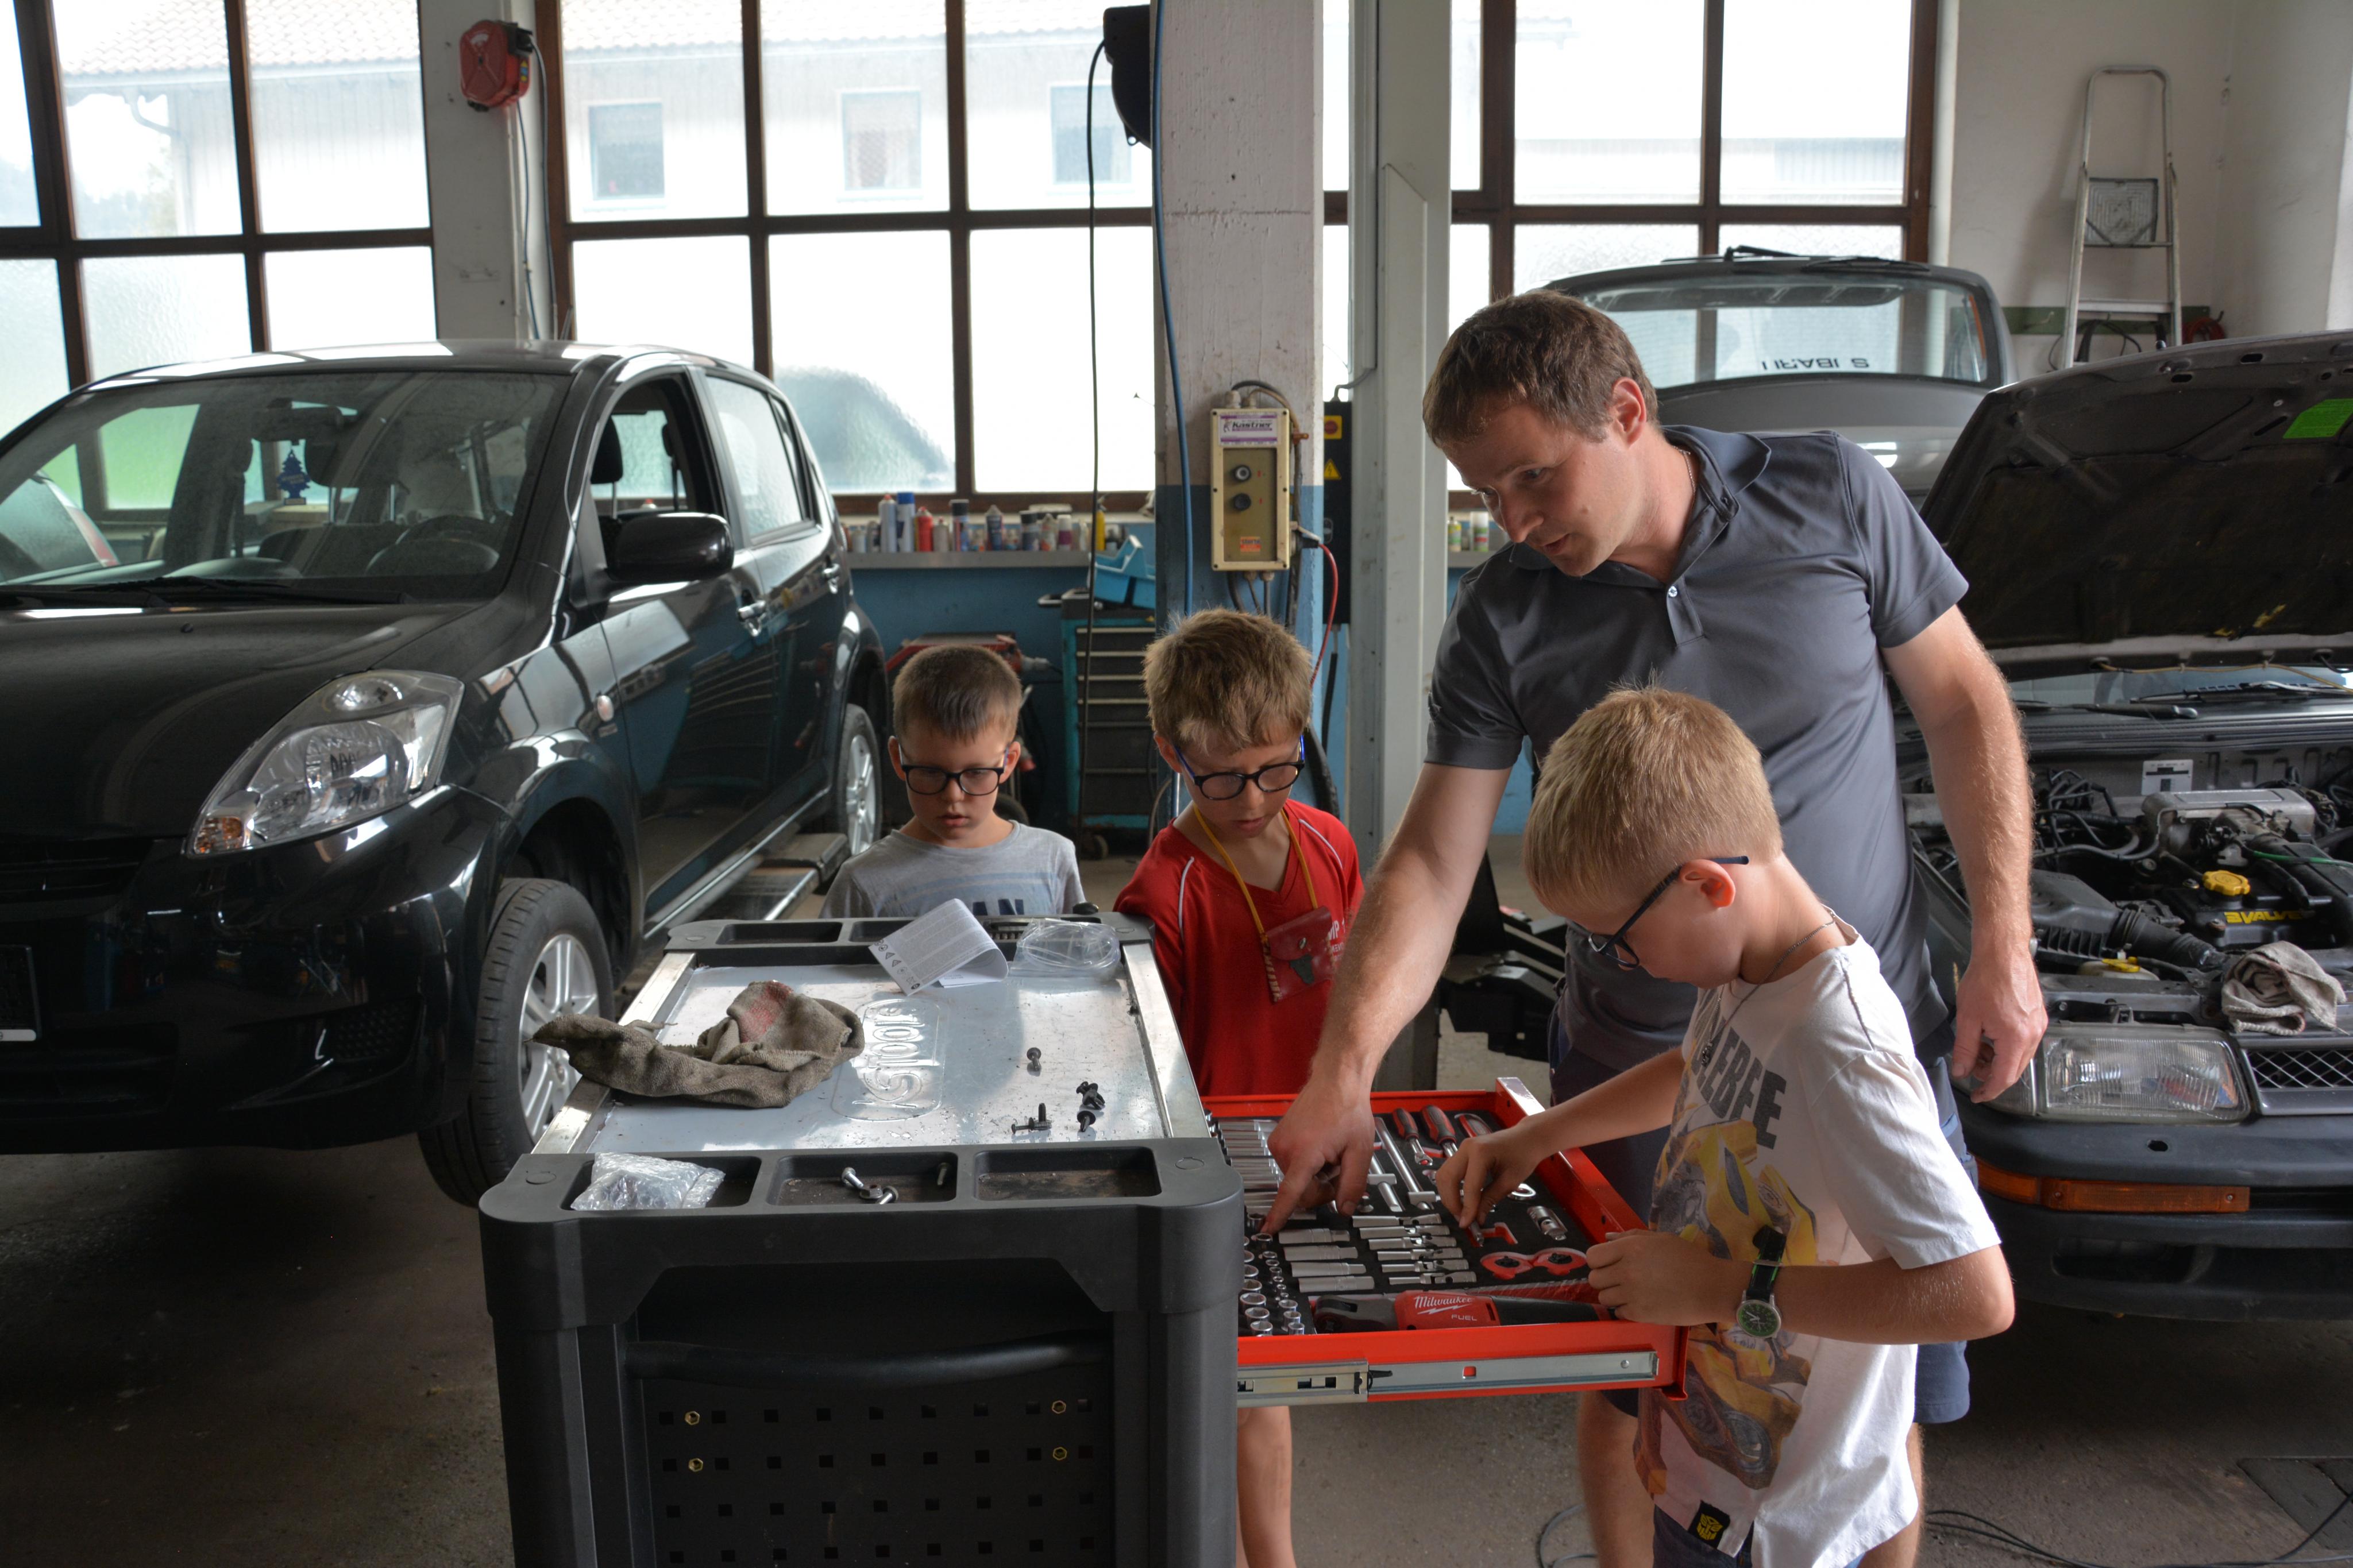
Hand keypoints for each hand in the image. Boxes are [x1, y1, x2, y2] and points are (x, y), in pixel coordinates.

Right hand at [1259, 1070, 1375, 1231]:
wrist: (1336, 1081)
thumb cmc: (1347, 1109)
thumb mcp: (1360, 1151)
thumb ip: (1353, 1184)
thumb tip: (1345, 1209)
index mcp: (1304, 1153)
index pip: (1290, 1193)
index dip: (1280, 1214)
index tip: (1269, 1229)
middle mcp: (1285, 1148)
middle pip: (1301, 1190)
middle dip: (1322, 1188)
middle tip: (1339, 1168)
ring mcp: (1279, 1143)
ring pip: (1296, 1179)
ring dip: (1315, 1175)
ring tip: (1330, 1153)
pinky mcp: (1278, 1139)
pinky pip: (1292, 1165)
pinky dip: (1308, 1164)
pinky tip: (1321, 1148)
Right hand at [1432, 1126, 1545, 1229]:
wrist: (1527, 1138)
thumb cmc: (1523, 1156)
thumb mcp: (1510, 1181)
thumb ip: (1490, 1200)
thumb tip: (1476, 1218)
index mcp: (1481, 1152)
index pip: (1469, 1186)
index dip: (1467, 1208)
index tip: (1467, 1224)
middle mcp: (1466, 1147)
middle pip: (1447, 1178)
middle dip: (1451, 1201)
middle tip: (1462, 1218)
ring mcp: (1462, 1148)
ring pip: (1443, 1175)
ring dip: (1448, 1195)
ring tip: (1461, 1210)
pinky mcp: (1462, 1153)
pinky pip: (1449, 1171)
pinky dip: (1451, 1187)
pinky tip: (1461, 1199)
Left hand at [1585, 1230, 1745, 1326]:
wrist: (1712, 1288)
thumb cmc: (1690, 1260)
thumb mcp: (1662, 1239)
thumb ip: (1631, 1236)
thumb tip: (1607, 1238)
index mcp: (1631, 1248)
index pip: (1593, 1256)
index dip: (1599, 1261)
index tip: (1610, 1264)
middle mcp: (1626, 1270)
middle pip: (1594, 1279)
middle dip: (1605, 1279)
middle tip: (1621, 1279)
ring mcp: (1631, 1294)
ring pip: (1604, 1297)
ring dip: (1614, 1295)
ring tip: (1633, 1292)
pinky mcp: (1639, 1314)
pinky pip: (1618, 1312)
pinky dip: (1626, 1309)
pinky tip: (1642, 1303)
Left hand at [1950, 938, 2044, 1100]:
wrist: (2003, 951)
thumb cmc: (1986, 978)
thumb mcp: (1968, 1018)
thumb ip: (1965, 1049)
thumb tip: (1961, 1071)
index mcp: (2017, 1037)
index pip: (2005, 1077)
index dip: (1989, 1090)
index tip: (1978, 1095)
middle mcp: (2033, 1033)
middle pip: (2015, 1069)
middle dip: (1992, 1074)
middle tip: (1971, 1067)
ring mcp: (2039, 1024)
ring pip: (2020, 1056)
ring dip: (1999, 1059)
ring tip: (1978, 1047)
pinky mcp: (2038, 1016)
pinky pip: (2025, 1041)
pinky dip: (2008, 1046)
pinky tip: (1991, 1036)